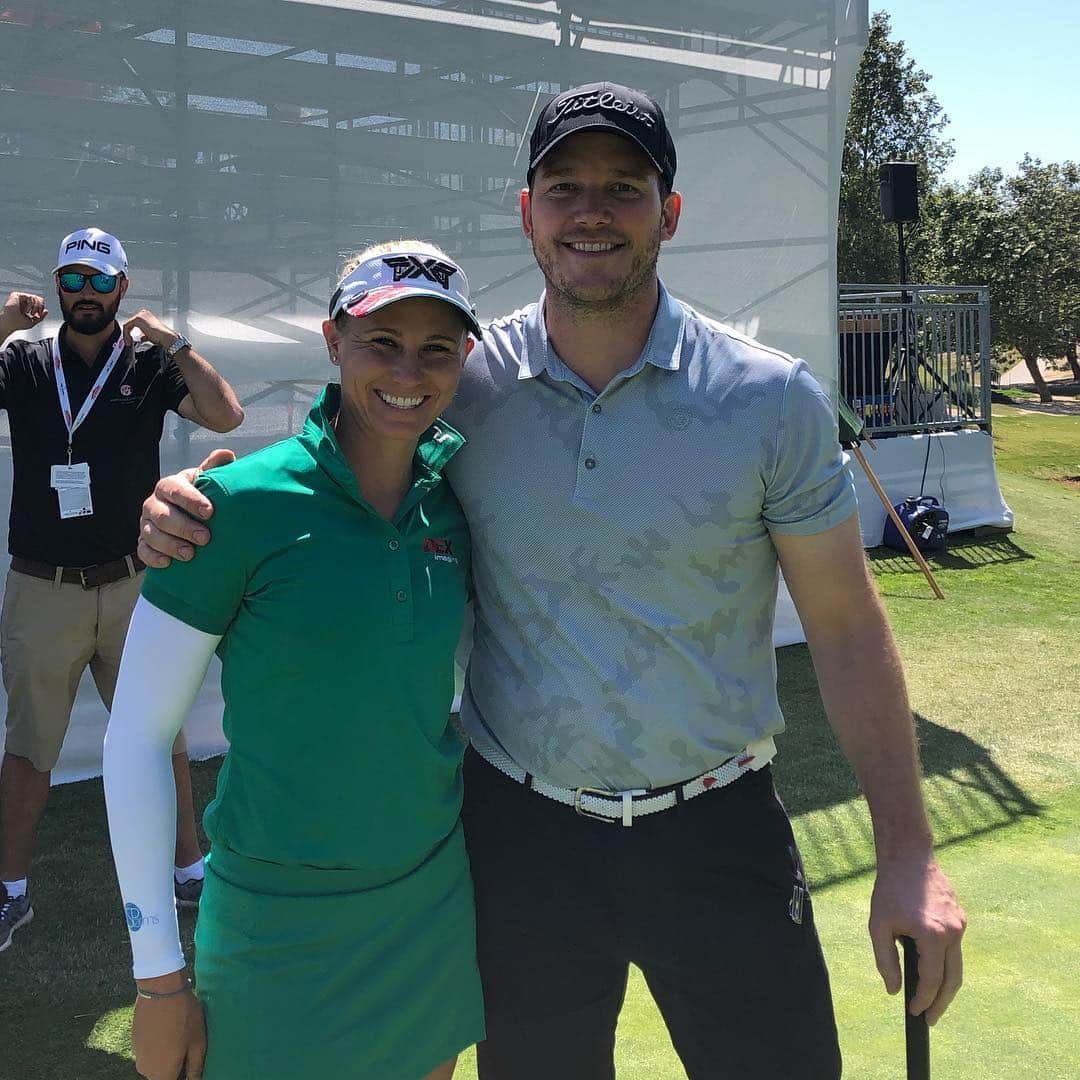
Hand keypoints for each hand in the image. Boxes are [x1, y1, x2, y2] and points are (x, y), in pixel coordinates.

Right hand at [2, 291, 47, 333]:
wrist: (10, 323)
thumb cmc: (17, 324)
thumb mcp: (32, 322)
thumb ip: (41, 317)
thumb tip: (46, 310)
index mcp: (26, 307)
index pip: (39, 303)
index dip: (41, 308)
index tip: (38, 315)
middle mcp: (23, 302)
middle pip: (39, 299)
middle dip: (40, 307)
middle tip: (37, 314)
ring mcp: (20, 298)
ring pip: (36, 297)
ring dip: (36, 307)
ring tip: (31, 313)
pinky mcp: (16, 295)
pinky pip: (30, 297)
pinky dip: (31, 305)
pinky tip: (26, 310)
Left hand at [122, 309, 181, 350]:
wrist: (165, 337)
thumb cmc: (161, 337)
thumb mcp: (150, 335)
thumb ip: (145, 335)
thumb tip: (142, 338)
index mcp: (147, 316)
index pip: (133, 323)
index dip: (130, 332)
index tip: (131, 340)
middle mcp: (143, 313)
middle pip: (129, 323)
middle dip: (127, 334)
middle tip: (128, 342)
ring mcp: (140, 315)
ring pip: (127, 325)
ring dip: (126, 335)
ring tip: (129, 342)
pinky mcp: (138, 319)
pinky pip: (127, 326)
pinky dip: (126, 334)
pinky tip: (130, 340)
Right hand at [132, 986, 205, 1079]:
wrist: (161, 990)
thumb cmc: (184, 1016)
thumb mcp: (198, 1043)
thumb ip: (195, 1068)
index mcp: (162, 1074)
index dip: (183, 1073)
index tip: (189, 1059)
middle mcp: (145, 1069)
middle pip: (163, 1074)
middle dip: (175, 1064)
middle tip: (188, 1043)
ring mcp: (137, 1055)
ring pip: (156, 1061)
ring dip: (167, 1052)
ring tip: (179, 1032)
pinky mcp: (134, 1040)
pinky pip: (149, 1048)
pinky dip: (158, 1042)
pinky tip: (169, 1026)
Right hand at [139, 449, 235, 566]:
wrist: (189, 517)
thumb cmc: (201, 497)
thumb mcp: (207, 481)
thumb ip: (214, 469)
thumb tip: (227, 454)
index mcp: (169, 486)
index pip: (176, 490)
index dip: (191, 500)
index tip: (210, 511)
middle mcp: (154, 503)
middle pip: (162, 515)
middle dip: (183, 527)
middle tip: (205, 538)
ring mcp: (146, 523)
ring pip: (151, 534)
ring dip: (170, 544)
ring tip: (189, 554)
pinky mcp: (144, 542)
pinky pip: (142, 550)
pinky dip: (153, 557)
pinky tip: (167, 564)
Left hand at [869, 853, 965, 1024]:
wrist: (909, 855)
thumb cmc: (890, 889)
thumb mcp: (878, 925)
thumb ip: (885, 960)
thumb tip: (894, 990)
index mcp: (933, 935)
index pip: (932, 980)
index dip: (924, 1000)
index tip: (915, 1013)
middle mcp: (953, 932)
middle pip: (953, 979)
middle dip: (942, 1002)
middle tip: (930, 1019)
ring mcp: (960, 924)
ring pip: (956, 964)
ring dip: (945, 985)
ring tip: (932, 1001)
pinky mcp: (960, 917)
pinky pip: (954, 947)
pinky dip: (945, 962)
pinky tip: (931, 969)